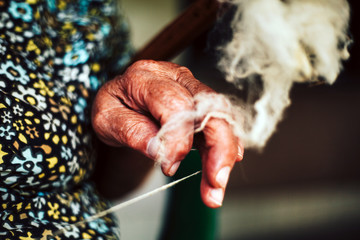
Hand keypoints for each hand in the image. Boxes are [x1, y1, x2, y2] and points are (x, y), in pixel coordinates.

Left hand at [92, 60, 242, 207]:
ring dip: (223, 155)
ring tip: (215, 187)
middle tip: (215, 183)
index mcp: (145, 77)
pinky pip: (219, 123)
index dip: (179, 139)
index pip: (176, 104)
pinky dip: (224, 149)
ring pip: (220, 117)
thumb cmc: (113, 107)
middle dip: (219, 148)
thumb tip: (160, 151)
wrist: (120, 99)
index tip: (170, 166)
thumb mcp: (107, 120)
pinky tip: (222, 168)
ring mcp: (191, 87)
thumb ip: (132, 132)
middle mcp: (175, 77)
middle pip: (209, 107)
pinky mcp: (200, 103)